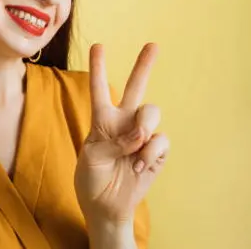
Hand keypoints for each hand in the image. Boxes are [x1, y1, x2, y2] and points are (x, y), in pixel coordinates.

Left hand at [75, 43, 169, 225]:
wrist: (106, 206)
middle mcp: (123, 122)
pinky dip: (149, 153)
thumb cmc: (91, 179)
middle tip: (153, 44)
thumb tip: (140, 135)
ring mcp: (142, 135)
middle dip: (144, 65)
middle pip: (135, 88)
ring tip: (133, 148)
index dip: (99, 68)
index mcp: (101, 120)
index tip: (98, 45)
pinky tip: (138, 165)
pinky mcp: (157, 151)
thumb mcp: (90, 158)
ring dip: (143, 127)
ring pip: (151, 111)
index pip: (99, 89)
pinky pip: (160, 140)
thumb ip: (112, 141)